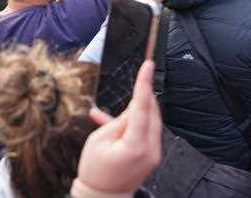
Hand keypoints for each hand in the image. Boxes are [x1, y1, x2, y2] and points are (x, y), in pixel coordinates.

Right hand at [77, 59, 161, 193]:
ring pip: (152, 119)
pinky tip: (122, 121)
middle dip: (143, 95)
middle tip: (136, 81)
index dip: (144, 83)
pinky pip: (149, 130)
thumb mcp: (99, 139)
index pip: (142, 107)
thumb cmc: (96, 170)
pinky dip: (139, 121)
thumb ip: (118, 120)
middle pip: (152, 111)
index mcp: (135, 145)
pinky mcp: (153, 155)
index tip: (148, 65)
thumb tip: (133, 106)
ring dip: (140, 109)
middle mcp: (150, 149)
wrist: (102, 196)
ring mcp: (154, 153)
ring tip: (120, 112)